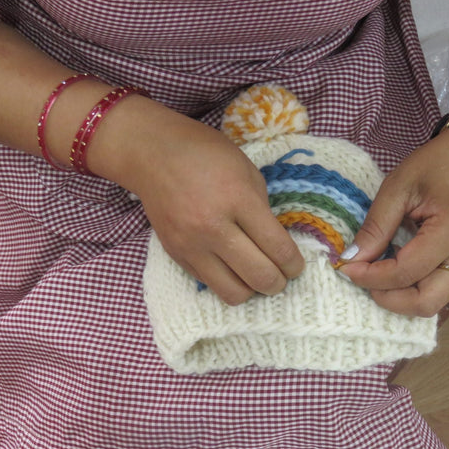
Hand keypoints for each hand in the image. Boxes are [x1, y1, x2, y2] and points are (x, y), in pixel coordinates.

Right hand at [98, 97, 304, 304]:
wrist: (153, 155)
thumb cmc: (206, 154)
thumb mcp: (247, 171)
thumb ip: (263, 209)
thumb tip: (276, 245)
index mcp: (238, 199)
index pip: (278, 249)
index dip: (295, 265)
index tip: (296, 267)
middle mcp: (214, 228)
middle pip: (260, 277)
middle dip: (278, 283)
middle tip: (281, 276)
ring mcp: (192, 245)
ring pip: (233, 293)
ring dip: (251, 289)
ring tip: (254, 276)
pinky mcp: (176, 255)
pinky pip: (209, 284)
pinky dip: (226, 281)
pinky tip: (230, 266)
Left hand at [338, 126, 448, 316]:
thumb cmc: (439, 163)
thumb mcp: (397, 187)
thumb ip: (375, 226)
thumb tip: (351, 258)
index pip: (406, 272)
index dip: (371, 276)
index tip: (345, 266)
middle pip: (425, 302)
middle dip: (387, 298)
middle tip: (361, 278)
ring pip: (433, 302)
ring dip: (399, 297)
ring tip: (374, 276)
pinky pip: (438, 288)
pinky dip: (411, 288)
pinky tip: (391, 272)